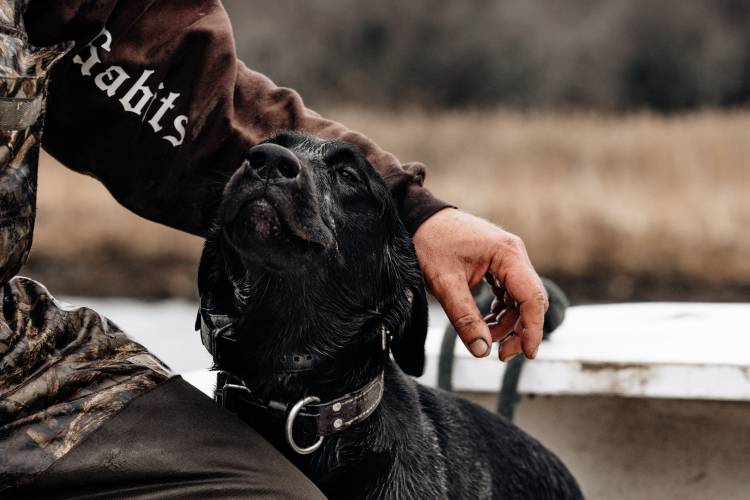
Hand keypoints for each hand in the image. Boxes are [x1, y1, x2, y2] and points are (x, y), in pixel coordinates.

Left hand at [413, 209, 547, 360]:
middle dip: (519, 330)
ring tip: (485, 339)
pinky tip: (484, 324)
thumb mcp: (444, 282)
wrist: (417, 219)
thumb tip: (482, 351)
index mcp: (507, 254)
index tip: (527, 353)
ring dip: (507, 324)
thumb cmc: (430, 243)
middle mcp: (513, 255)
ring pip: (519, 301)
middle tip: (502, 355)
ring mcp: (506, 259)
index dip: (533, 328)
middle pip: (530, 300)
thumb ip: (464, 317)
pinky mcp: (496, 265)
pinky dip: (499, 313)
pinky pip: (507, 295)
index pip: (532, 297)